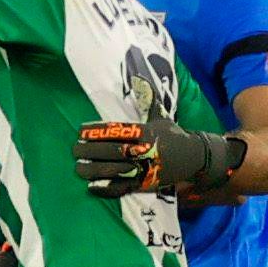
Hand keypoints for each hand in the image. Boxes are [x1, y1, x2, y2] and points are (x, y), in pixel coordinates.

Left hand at [75, 105, 241, 197]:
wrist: (193, 158)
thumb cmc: (173, 135)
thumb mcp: (161, 117)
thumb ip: (148, 100)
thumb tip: (140, 77)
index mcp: (145, 132)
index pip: (116, 130)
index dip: (97, 131)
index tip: (81, 131)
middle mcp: (143, 149)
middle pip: (111, 150)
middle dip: (89, 150)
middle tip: (74, 149)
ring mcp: (144, 168)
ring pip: (114, 170)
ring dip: (92, 170)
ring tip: (78, 168)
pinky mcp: (144, 184)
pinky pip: (122, 188)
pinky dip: (106, 189)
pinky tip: (90, 186)